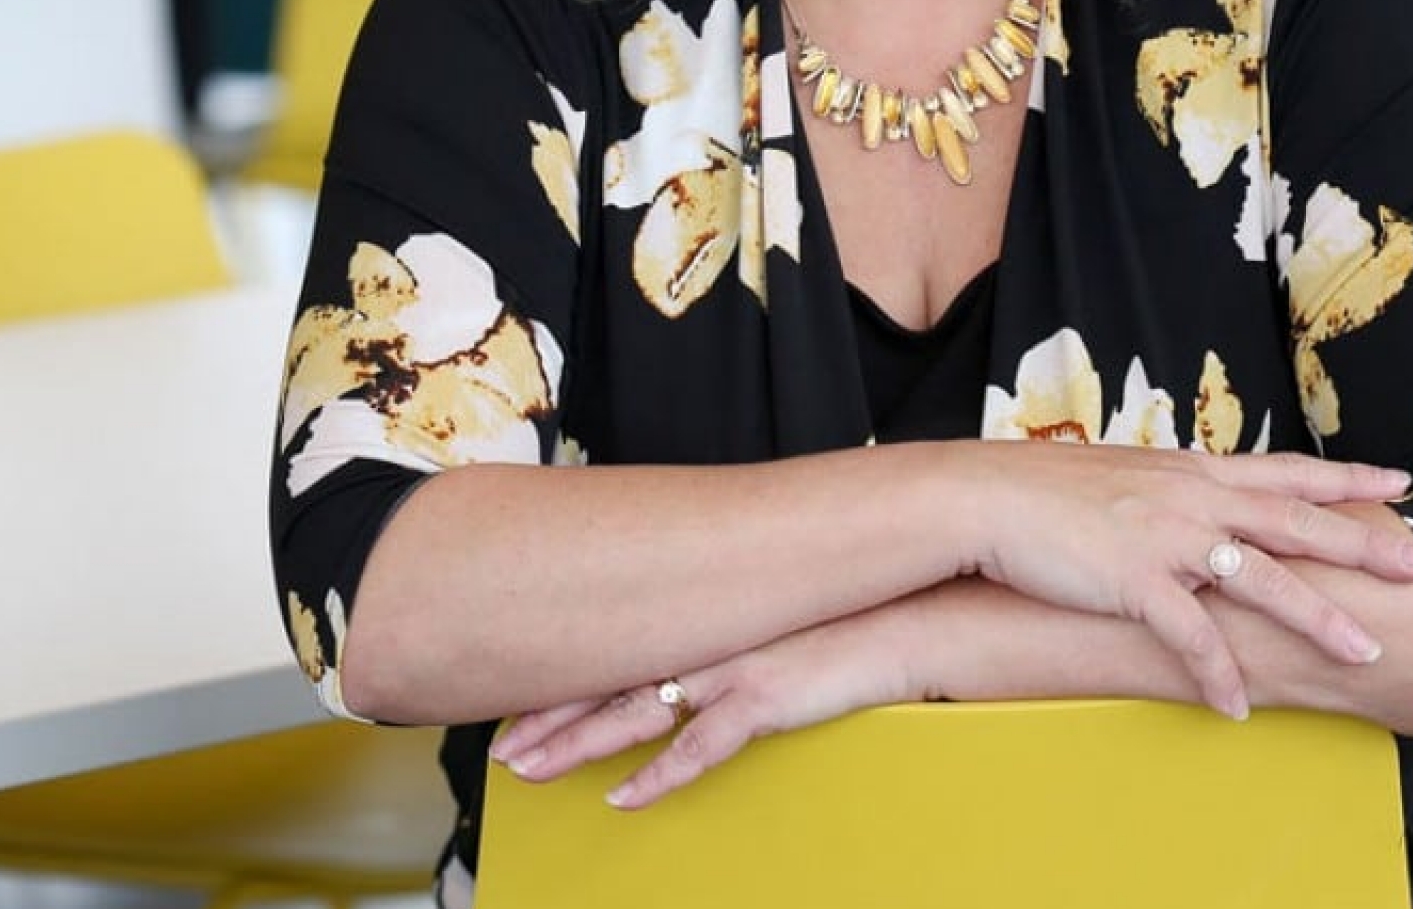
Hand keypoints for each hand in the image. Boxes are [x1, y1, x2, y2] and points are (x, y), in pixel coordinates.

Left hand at [490, 608, 914, 809]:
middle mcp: (708, 636)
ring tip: (527, 767)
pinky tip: (622, 797)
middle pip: (607, 676)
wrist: (913, 616)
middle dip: (546, 713)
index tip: (517, 696)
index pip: (616, 646)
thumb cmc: (850, 621)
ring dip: (575, 741)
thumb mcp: (777, 620)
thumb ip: (734, 631)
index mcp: (706, 616)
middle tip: (498, 745)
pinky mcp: (765, 697)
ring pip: (633, 709)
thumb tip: (701, 657)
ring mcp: (732, 666)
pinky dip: (656, 776)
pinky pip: (697, 748)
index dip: (562, 677)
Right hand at [964, 444, 1412, 717]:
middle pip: (1295, 522)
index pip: (1285, 471)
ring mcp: (1168, 539)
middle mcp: (1192, 499)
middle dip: (1363, 545)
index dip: (1344, 479)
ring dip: (1318, 619)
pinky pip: (1191, 636)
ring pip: (1263, 580)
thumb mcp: (1124, 477)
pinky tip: (1236, 708)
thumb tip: (1198, 507)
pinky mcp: (1136, 580)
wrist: (986, 498)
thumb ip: (1171, 494)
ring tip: (1365, 653)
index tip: (1396, 483)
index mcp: (1192, 472)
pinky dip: (1217, 672)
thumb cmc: (1046, 491)